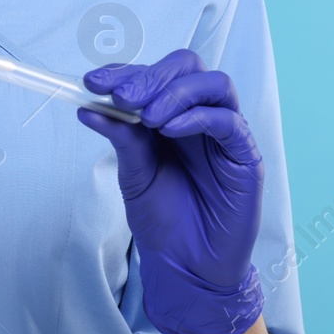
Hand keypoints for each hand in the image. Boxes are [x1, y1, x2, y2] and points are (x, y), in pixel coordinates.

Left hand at [78, 49, 265, 333]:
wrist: (186, 266)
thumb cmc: (163, 219)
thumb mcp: (133, 173)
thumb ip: (121, 137)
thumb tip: (87, 107)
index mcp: (171, 114)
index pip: (154, 75)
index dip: (124, 72)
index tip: (92, 82)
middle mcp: (200, 116)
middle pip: (188, 67)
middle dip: (151, 75)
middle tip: (122, 95)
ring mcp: (226, 134)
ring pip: (214, 84)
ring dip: (175, 92)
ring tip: (147, 114)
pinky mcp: (245, 156)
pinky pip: (228, 121)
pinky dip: (197, 117)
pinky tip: (169, 130)